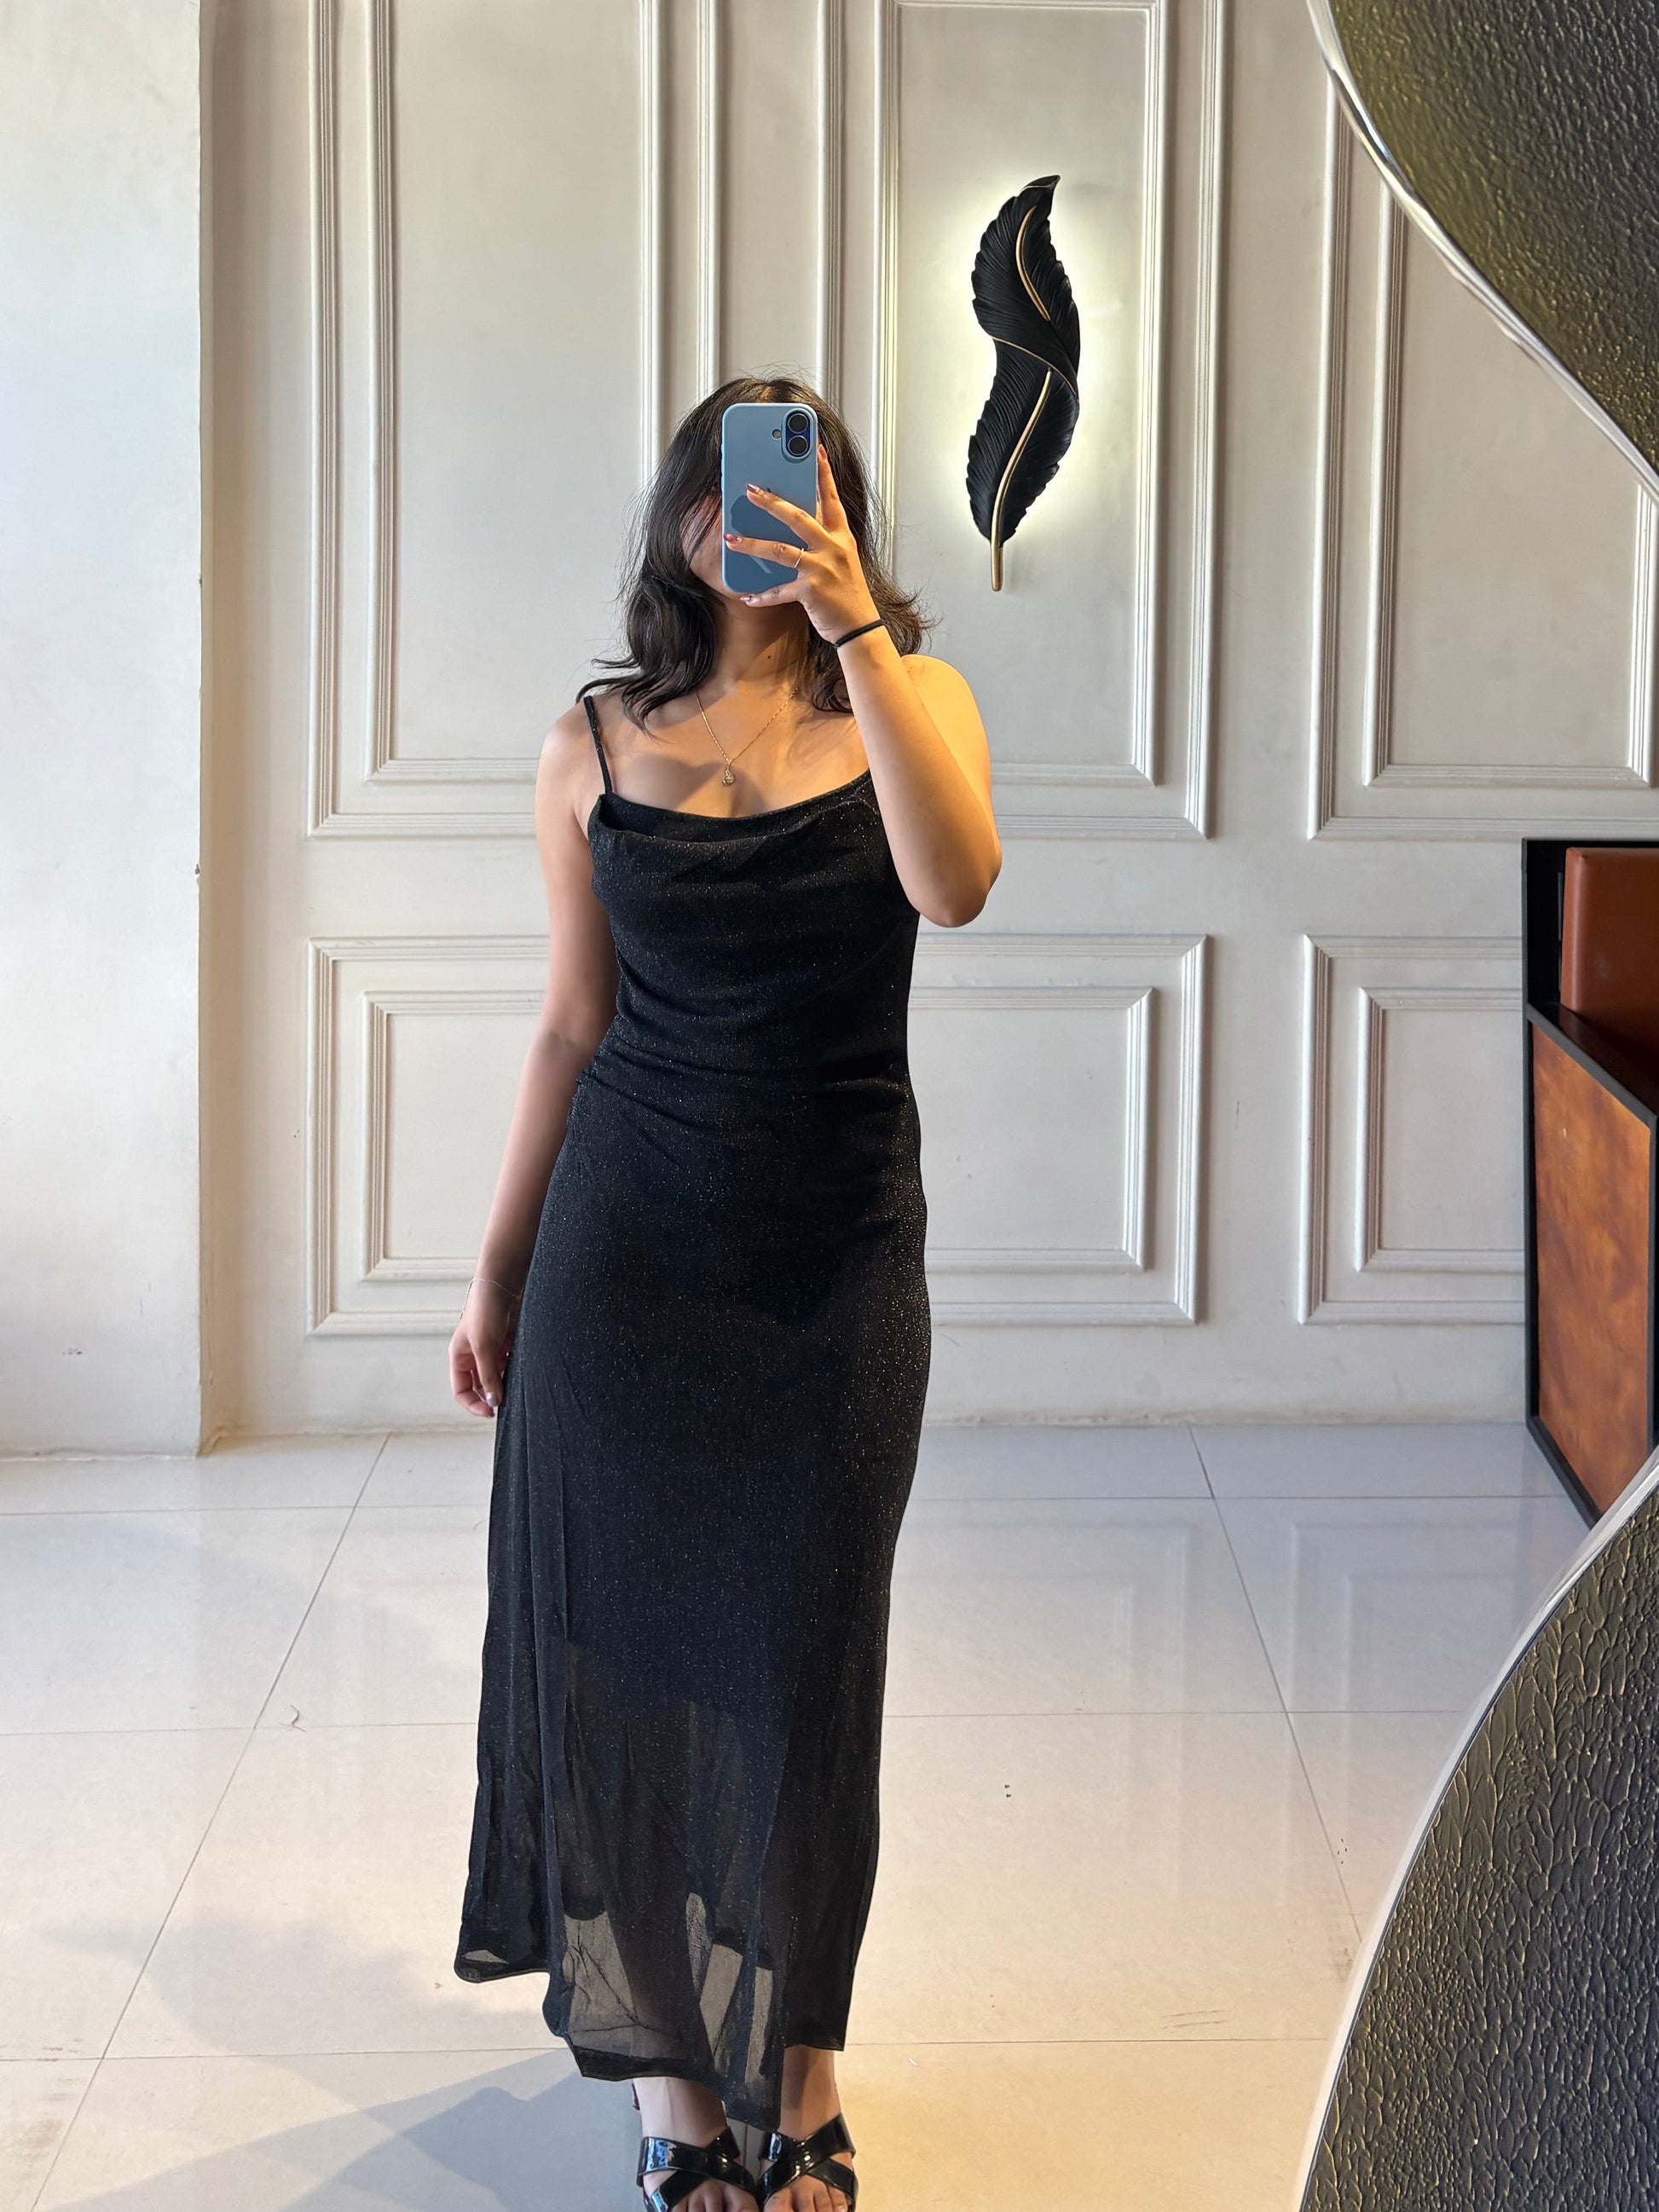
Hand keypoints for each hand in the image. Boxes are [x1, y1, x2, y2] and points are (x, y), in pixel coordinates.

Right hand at [449, 1277, 520, 1417]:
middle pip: (481, 1385)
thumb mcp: (484, 1347)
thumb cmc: (485, 1310)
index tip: (491, 1412)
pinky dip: (517, 1368)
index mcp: (459, 1357)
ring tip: (518, 1384)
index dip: (473, 1404)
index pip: (461, 1390)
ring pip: (498, 1375)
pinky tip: (524, 1368)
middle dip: (492, 1394)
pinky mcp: (508, 1342)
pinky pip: (511, 1362)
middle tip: (508, 1402)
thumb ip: (488, 1375)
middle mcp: (474, 1355)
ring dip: (507, 1381)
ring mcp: (492, 1348)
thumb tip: (494, 1401)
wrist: (504, 1283)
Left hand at [722, 443, 881, 639]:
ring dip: (752, 545)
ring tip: (730, 539)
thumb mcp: (841, 559)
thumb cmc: (847, 593)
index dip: (823, 472)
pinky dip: (761, 595)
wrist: (860, 628)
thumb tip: (797, 517)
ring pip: (780, 550)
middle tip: (750, 489)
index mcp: (841, 536)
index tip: (814, 448)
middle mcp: (833, 548)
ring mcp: (823, 569)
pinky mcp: (812, 591)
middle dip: (772, 502)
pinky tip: (747, 596)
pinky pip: (779, 590)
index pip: (831, 498)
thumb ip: (823, 537)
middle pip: (798, 517)